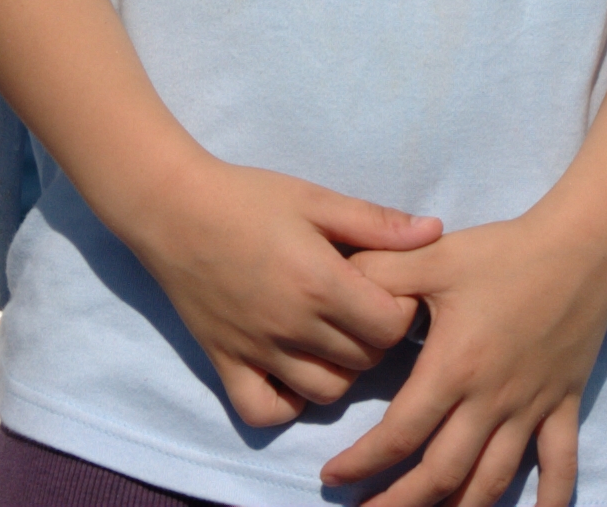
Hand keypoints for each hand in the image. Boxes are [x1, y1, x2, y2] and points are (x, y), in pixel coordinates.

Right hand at [115, 153, 442, 427]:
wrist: (171, 207)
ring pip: (327, 392)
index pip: (391, 327)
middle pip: (366, 360)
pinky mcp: (226, 363)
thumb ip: (376, 222)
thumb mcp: (315, 198)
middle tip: (362, 306)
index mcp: (320, 283)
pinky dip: (286, 402)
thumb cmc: (246, 196)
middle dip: (376, 336)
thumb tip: (435, 231)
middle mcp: (292, 326)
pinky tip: (292, 370)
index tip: (388, 287)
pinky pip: (265, 411)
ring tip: (332, 335)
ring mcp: (257, 351)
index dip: (402, 309)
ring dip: (341, 370)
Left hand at [328, 213, 606, 506]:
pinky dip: (551, 497)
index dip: (363, 462)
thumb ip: (378, 273)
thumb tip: (333, 289)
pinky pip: (559, 463)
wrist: (579, 248)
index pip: (400, 434)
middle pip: (442, 473)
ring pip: (493, 480)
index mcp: (454, 368)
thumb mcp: (432, 256)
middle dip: (400, 502)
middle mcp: (492, 400)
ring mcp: (532, 407)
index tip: (333, 477)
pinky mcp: (563, 404)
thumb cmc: (503, 252)